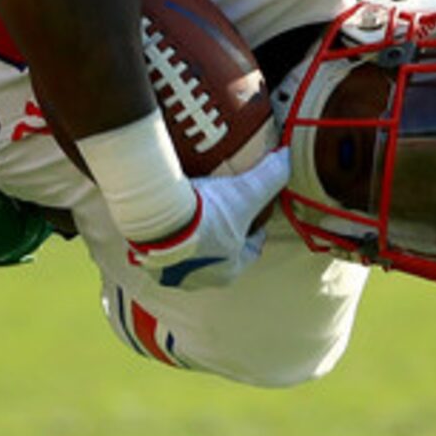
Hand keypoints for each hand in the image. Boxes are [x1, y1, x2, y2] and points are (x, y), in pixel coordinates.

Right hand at [126, 142, 292, 289]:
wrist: (160, 222)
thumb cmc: (207, 216)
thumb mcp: (245, 192)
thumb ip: (270, 177)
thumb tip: (287, 156)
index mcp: (230, 270)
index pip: (249, 251)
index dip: (253, 232)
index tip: (251, 215)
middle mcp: (202, 278)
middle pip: (219, 255)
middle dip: (222, 237)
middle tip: (221, 212)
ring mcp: (173, 273)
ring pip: (189, 255)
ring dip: (193, 240)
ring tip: (192, 214)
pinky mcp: (148, 264)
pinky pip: (162, 249)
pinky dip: (167, 238)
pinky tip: (166, 219)